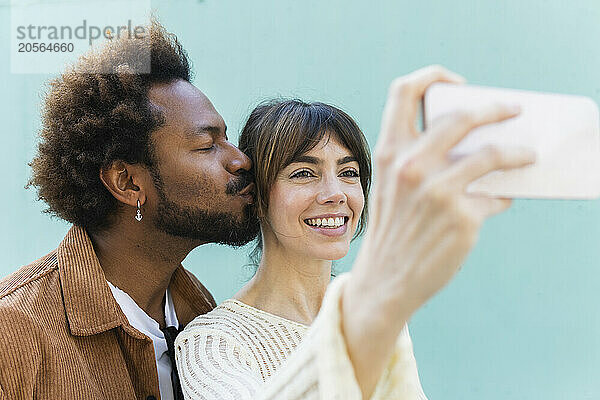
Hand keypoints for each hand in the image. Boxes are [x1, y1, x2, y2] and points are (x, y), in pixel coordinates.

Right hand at [342, 65, 535, 397]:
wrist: (385, 279)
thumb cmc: (391, 230)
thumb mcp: (391, 186)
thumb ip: (418, 159)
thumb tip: (472, 141)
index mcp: (389, 152)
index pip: (405, 90)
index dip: (434, 75)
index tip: (457, 82)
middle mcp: (412, 165)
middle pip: (463, 115)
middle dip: (495, 107)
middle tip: (512, 110)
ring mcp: (438, 191)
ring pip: (492, 153)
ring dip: (517, 151)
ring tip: (528, 154)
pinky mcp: (463, 217)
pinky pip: (495, 196)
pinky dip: (502, 195)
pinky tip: (500, 199)